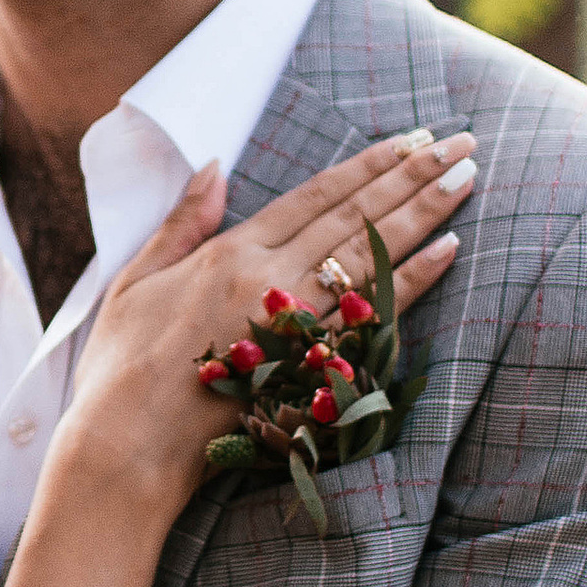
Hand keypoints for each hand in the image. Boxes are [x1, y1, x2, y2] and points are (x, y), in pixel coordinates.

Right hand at [54, 130, 475, 506]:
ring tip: (465, 178)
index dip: (366, 164)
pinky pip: (376, 315)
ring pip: (373, 254)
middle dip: (412, 174)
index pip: (315, 195)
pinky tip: (448, 250)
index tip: (409, 138)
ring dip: (425, 214)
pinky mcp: (312, 368)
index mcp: (230, 253)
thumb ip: (182, 223)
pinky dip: (415, 279)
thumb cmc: (120, 370)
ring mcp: (297, 325)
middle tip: (461, 143)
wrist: (127, 448)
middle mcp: (271, 280)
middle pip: (355, 216)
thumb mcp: (135, 281)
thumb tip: (214, 166)